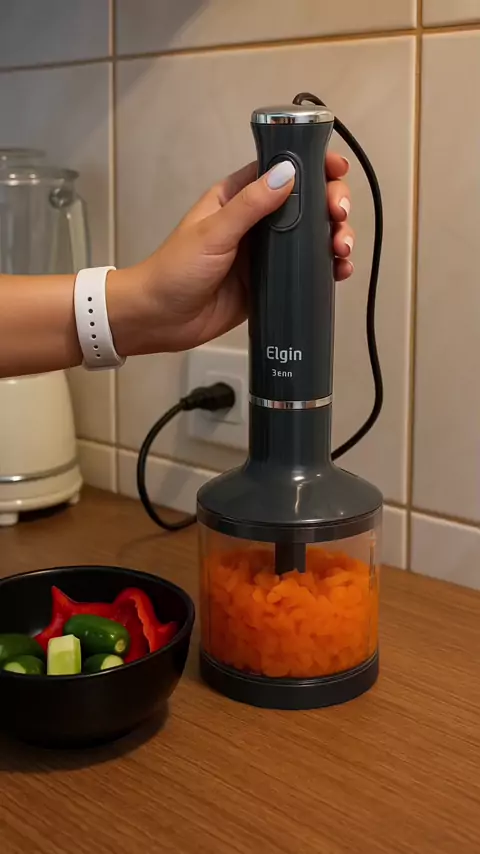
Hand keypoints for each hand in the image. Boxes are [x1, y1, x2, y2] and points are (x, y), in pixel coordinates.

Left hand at [111, 155, 353, 356]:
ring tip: (342, 250)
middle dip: (331, 205)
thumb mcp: (213, 233)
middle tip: (339, 217)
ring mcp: (266, 254)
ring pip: (312, 237)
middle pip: (307, 202)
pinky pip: (305, 271)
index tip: (338, 171)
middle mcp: (256, 222)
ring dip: (334, 238)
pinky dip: (326, 269)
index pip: (282, 170)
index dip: (314, 166)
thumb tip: (288, 173)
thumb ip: (250, 206)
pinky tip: (339, 272)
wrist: (160, 320)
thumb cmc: (176, 270)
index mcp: (238, 198)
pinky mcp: (271, 283)